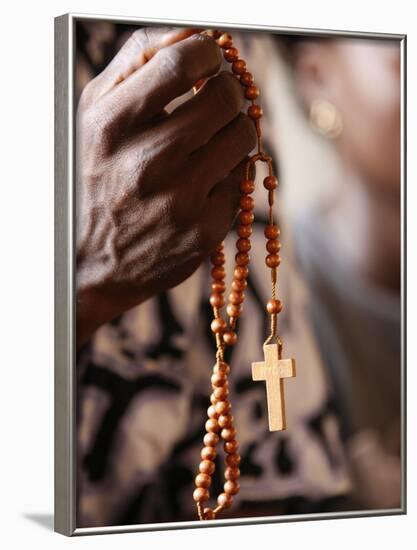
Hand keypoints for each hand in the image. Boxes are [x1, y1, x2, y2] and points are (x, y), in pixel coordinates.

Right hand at [76, 27, 256, 346]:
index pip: (180, 62)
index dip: (208, 51)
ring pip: (244, 137)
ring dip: (237, 128)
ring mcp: (180, 201)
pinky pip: (243, 179)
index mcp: (112, 127)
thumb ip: (134, 65)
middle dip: (229, 89)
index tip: (210, 58)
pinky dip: (232, 171)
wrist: (93, 263)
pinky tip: (208, 178)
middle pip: (225, 97)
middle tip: (218, 98)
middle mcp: (147, 163)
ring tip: (214, 138)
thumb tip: (191, 33)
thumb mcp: (94, 118)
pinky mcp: (205, 230)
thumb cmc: (95, 180)